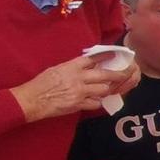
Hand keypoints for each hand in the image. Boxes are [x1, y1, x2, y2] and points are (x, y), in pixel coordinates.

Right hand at [12, 57, 132, 122]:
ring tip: (113, 87)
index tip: (114, 54)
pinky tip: (97, 100)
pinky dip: (98, 101)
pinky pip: (95, 103)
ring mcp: (80, 92)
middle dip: (119, 74)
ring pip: (104, 89)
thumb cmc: (41, 84)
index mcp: (71, 67)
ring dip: (109, 89)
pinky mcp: (78, 104)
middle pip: (105, 75)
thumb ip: (72, 68)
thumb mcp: (56, 69)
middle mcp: (78, 78)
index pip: (92, 59)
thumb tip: (85, 66)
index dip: (105, 56)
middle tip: (127, 73)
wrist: (32, 100)